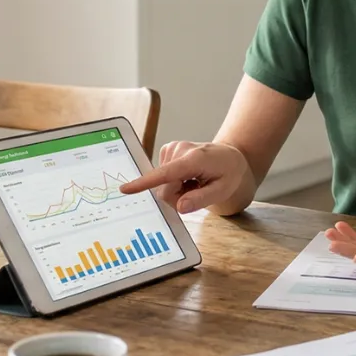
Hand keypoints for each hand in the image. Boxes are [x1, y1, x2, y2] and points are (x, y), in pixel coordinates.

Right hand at [119, 141, 248, 213]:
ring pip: (162, 185)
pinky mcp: (167, 151)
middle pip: (164, 188)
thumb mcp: (223, 190)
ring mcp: (172, 149)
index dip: (144, 182)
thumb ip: (201, 199)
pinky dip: (175, 181)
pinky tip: (189, 176)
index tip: (125, 189)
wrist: (231, 156)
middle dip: (178, 197)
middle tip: (197, 191)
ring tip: (195, 181)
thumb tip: (180, 207)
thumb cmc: (228, 173)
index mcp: (194, 159)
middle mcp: (179, 150)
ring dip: (178, 189)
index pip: (165, 173)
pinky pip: (162, 177)